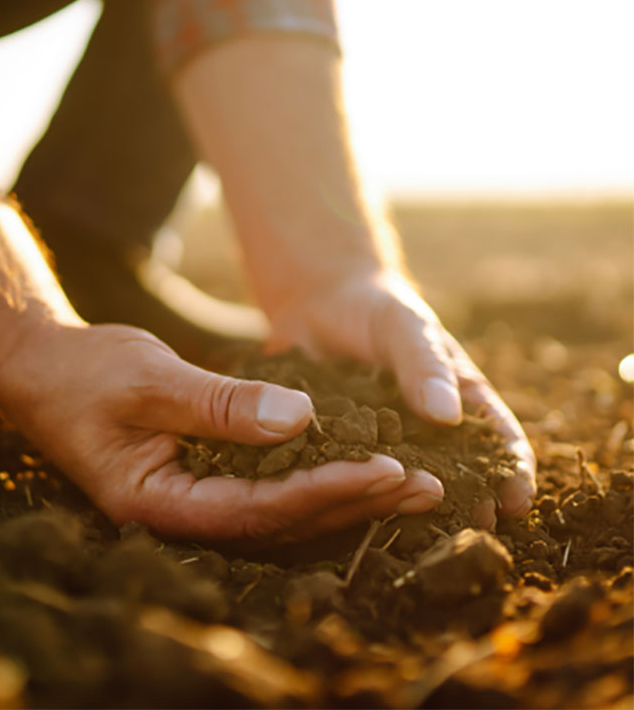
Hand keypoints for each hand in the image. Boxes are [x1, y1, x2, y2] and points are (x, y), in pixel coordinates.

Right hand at [0, 322, 444, 541]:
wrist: (42, 368)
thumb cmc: (84, 373)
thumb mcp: (148, 380)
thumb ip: (220, 404)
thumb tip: (303, 418)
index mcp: (159, 504)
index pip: (258, 509)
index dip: (326, 491)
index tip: (387, 469)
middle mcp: (181, 515)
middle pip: (281, 522)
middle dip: (353, 502)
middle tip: (424, 485)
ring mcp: (193, 499)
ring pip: (282, 510)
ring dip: (345, 495)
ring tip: (412, 482)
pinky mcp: (204, 477)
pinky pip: (269, 486)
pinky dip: (316, 475)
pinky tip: (359, 464)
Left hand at [267, 269, 536, 526]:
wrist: (319, 301)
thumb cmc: (377, 309)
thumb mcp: (405, 328)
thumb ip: (424, 365)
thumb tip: (448, 417)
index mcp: (456, 396)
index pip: (496, 438)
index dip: (511, 471)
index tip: (516, 502)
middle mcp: (425, 426)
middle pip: (456, 473)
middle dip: (469, 503)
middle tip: (472, 533)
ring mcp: (384, 439)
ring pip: (405, 480)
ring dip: (414, 506)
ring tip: (421, 536)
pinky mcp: (341, 445)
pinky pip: (352, 472)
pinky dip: (358, 492)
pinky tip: (355, 513)